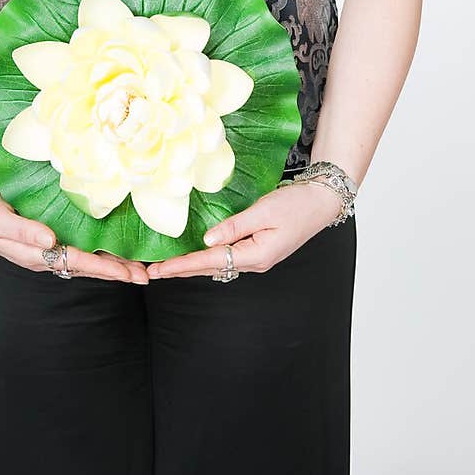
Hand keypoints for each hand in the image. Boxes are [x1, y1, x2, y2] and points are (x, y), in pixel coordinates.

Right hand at [0, 177, 148, 282]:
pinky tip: (112, 245)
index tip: (129, 274)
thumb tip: (50, 240)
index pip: (78, 262)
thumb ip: (23, 231)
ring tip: (139, 266)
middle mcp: (46, 253)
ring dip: (112, 262)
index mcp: (37, 254)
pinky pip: (78, 244)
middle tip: (147, 275)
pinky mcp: (48, 233)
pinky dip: (98, 248)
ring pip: (86, 257)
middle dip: (117, 270)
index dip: (105, 268)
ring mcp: (48, 245)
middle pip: (88, 265)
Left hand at [144, 180, 342, 279]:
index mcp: (256, 255)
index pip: (210, 261)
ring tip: (169, 266)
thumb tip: (207, 239)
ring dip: (193, 265)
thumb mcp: (263, 211)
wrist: (321, 203)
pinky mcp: (259, 250)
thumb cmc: (296, 205)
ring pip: (218, 265)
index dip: (182, 265)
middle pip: (211, 268)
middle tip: (154, 272)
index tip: (159, 269)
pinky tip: (197, 255)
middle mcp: (255, 262)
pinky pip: (228, 257)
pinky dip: (208, 258)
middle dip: (182, 270)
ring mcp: (258, 258)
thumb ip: (234, 226)